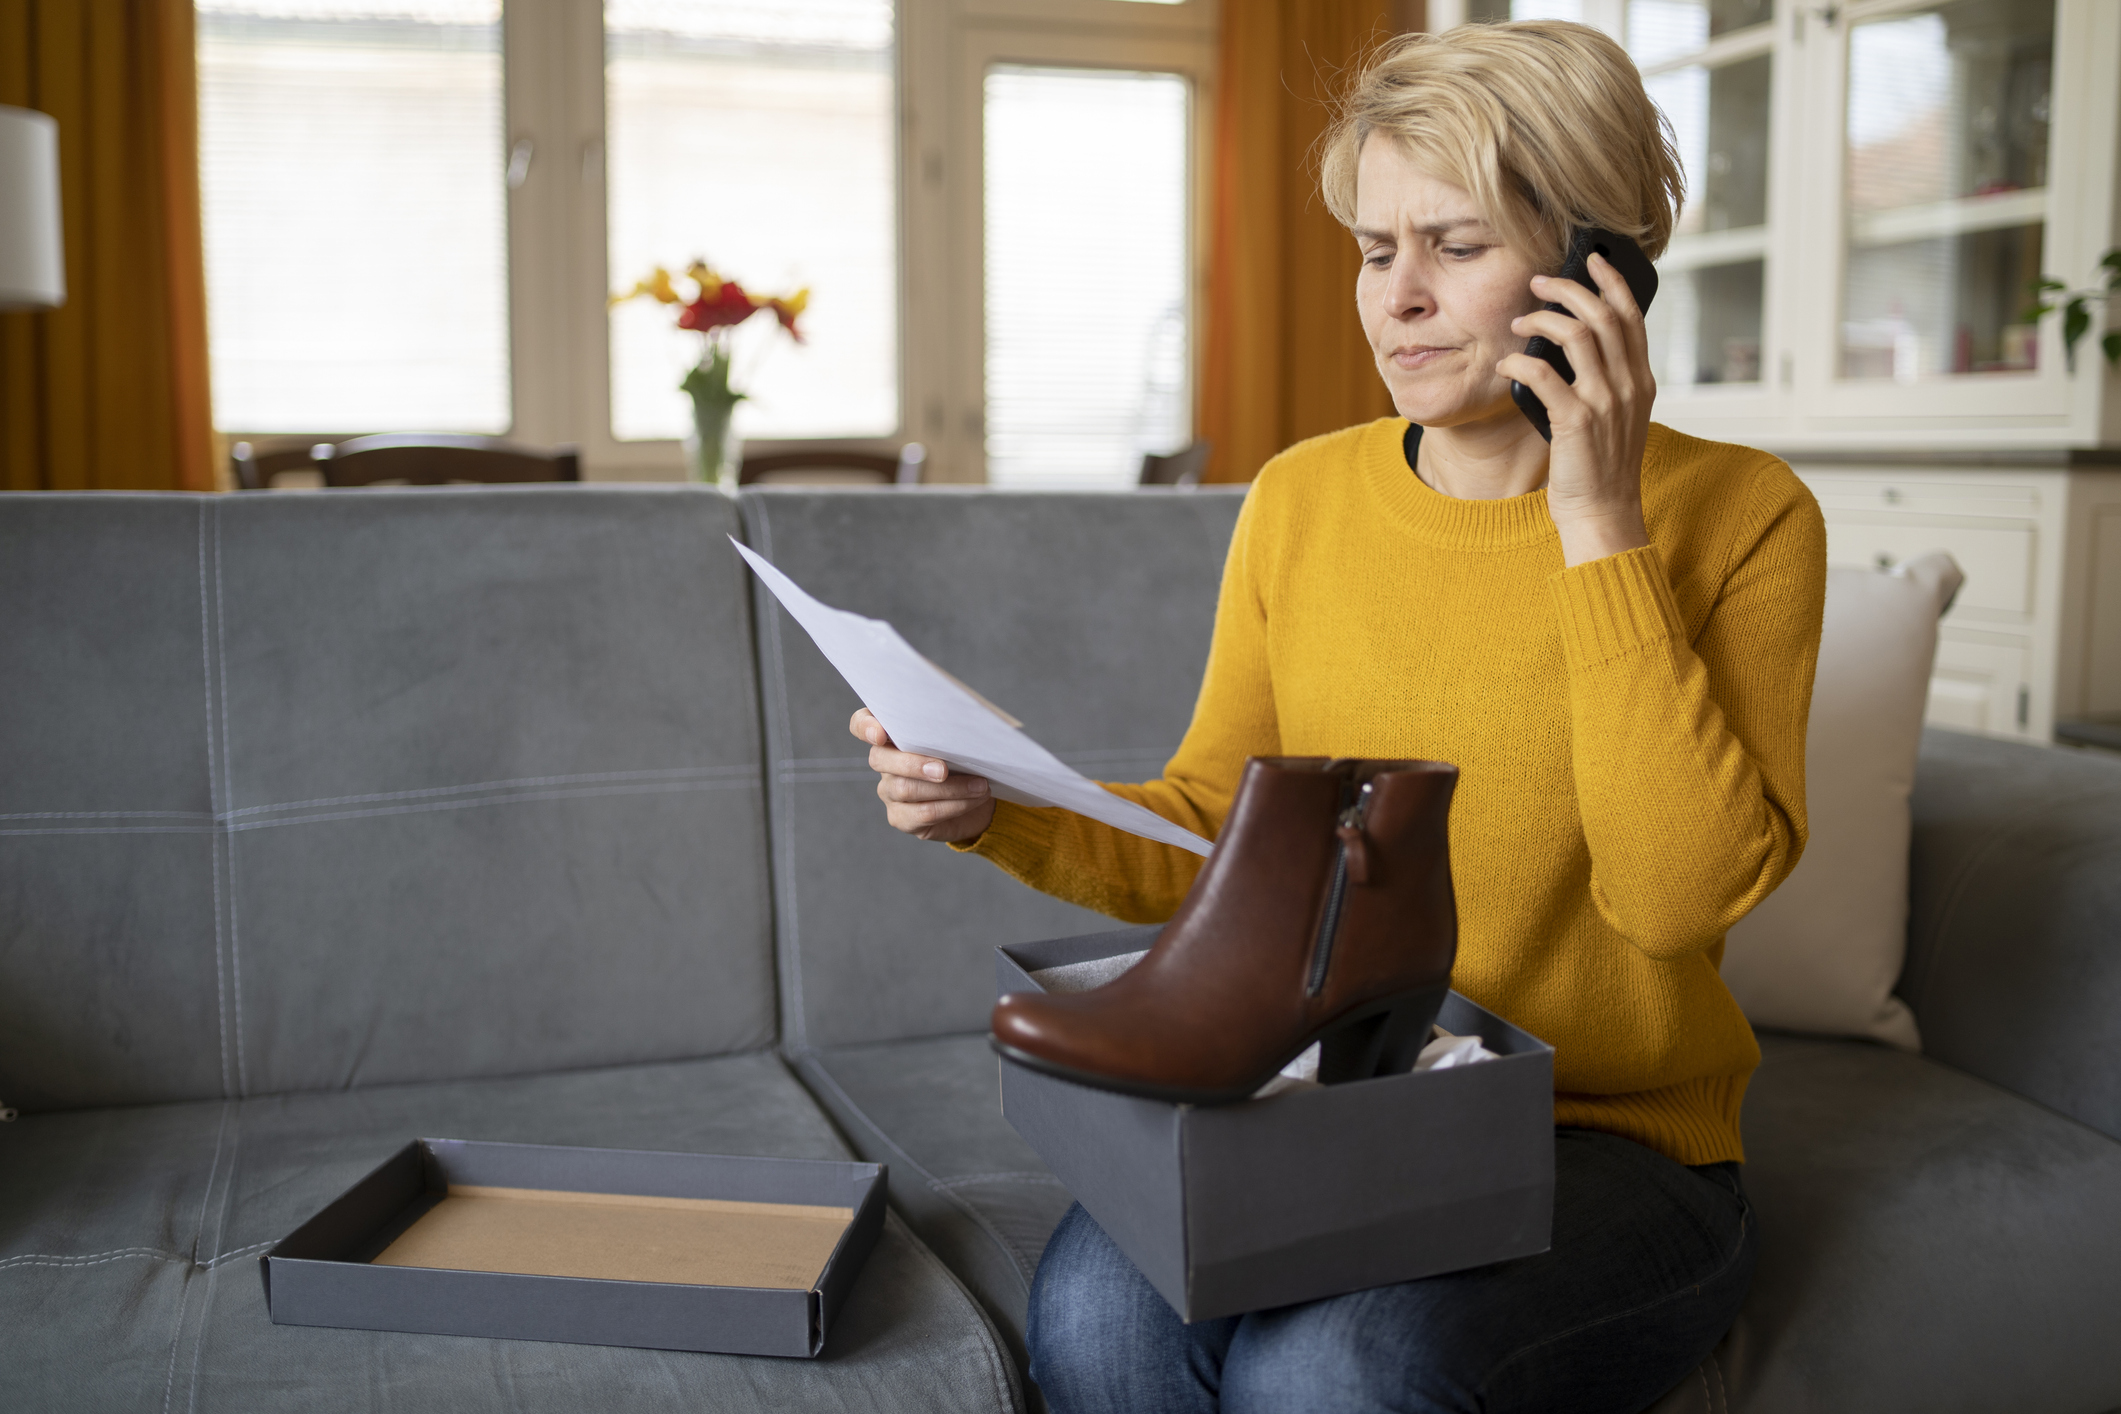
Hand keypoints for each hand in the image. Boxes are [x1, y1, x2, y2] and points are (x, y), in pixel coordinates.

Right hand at [851, 707, 995, 842]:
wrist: (979, 794)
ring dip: (949, 788)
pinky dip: (953, 805)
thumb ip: (948, 728)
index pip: (861, 724)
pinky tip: (975, 798)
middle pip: (880, 759)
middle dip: (914, 763)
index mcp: (891, 734)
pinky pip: (922, 814)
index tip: (880, 733)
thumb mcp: (958, 737)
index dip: (865, 727)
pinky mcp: (902, 818)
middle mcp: (884, 761)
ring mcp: (889, 791)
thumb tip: (964, 724)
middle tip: (944, 770)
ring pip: (905, 789)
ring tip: (980, 785)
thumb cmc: (966, 756)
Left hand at [1496, 253, 1655, 566]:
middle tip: (1540, 281)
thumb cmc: (1601, 466)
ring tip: (1519, 321)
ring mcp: (1605, 403)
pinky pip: (1545, 374)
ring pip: (1578, 335)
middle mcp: (1628, 386)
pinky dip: (1522, 361)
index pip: (1631, 317)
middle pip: (1603, 315)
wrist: (1603, 513)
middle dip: (1570, 288)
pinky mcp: (1576, 422)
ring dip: (1543, 319)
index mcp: (1641, 381)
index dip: (1612, 283)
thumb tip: (1579, 345)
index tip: (1593, 260)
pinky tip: (1507, 361)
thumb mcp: (1617, 416)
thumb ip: (1608, 381)